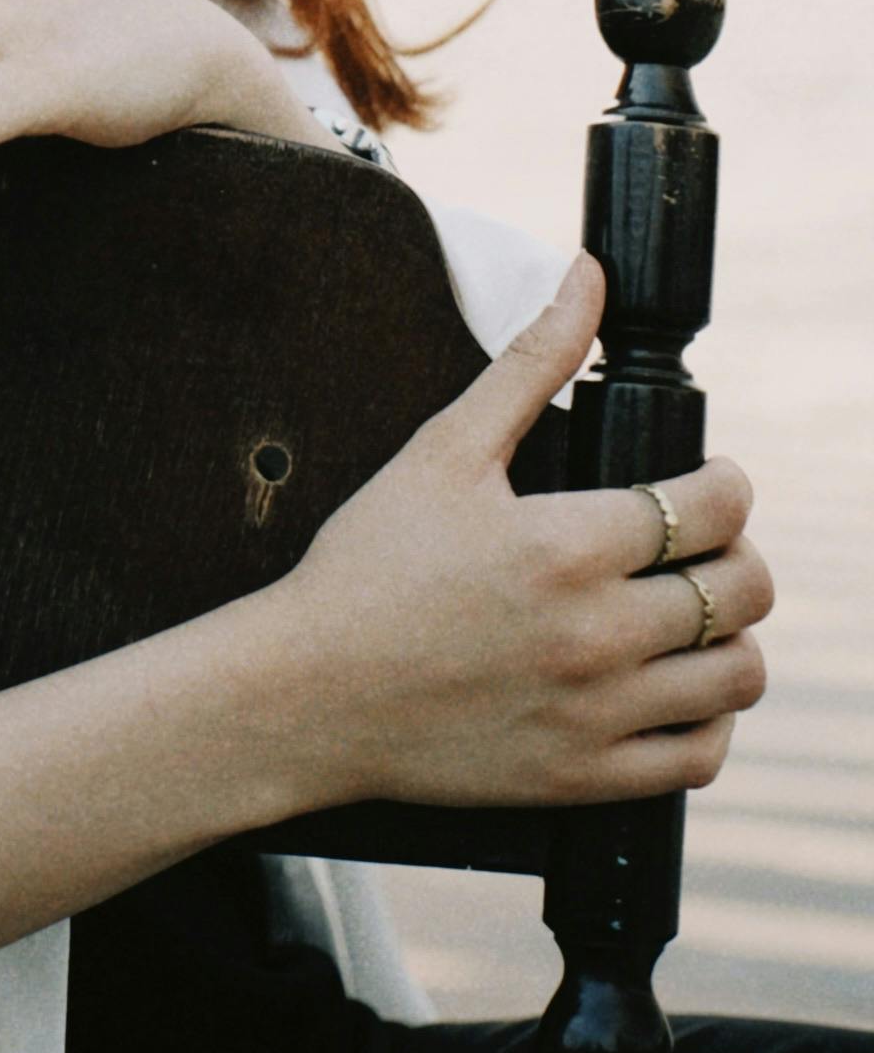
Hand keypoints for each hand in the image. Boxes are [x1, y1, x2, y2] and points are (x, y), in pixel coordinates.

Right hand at [279, 253, 772, 811]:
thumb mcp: (445, 448)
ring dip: (734, 635)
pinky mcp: (585, 777)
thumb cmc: (370, 562)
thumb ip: (530, 361)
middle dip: (741, 554)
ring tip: (694, 611)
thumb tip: (586, 275)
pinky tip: (676, 685)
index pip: (716, 506)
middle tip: (702, 543)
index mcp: (567, 544)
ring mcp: (596, 714)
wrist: (310, 691)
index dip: (729, 483)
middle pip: (744, 591)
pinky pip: (701, 755)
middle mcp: (596, 634)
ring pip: (739, 676)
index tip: (712, 479)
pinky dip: (710, 719)